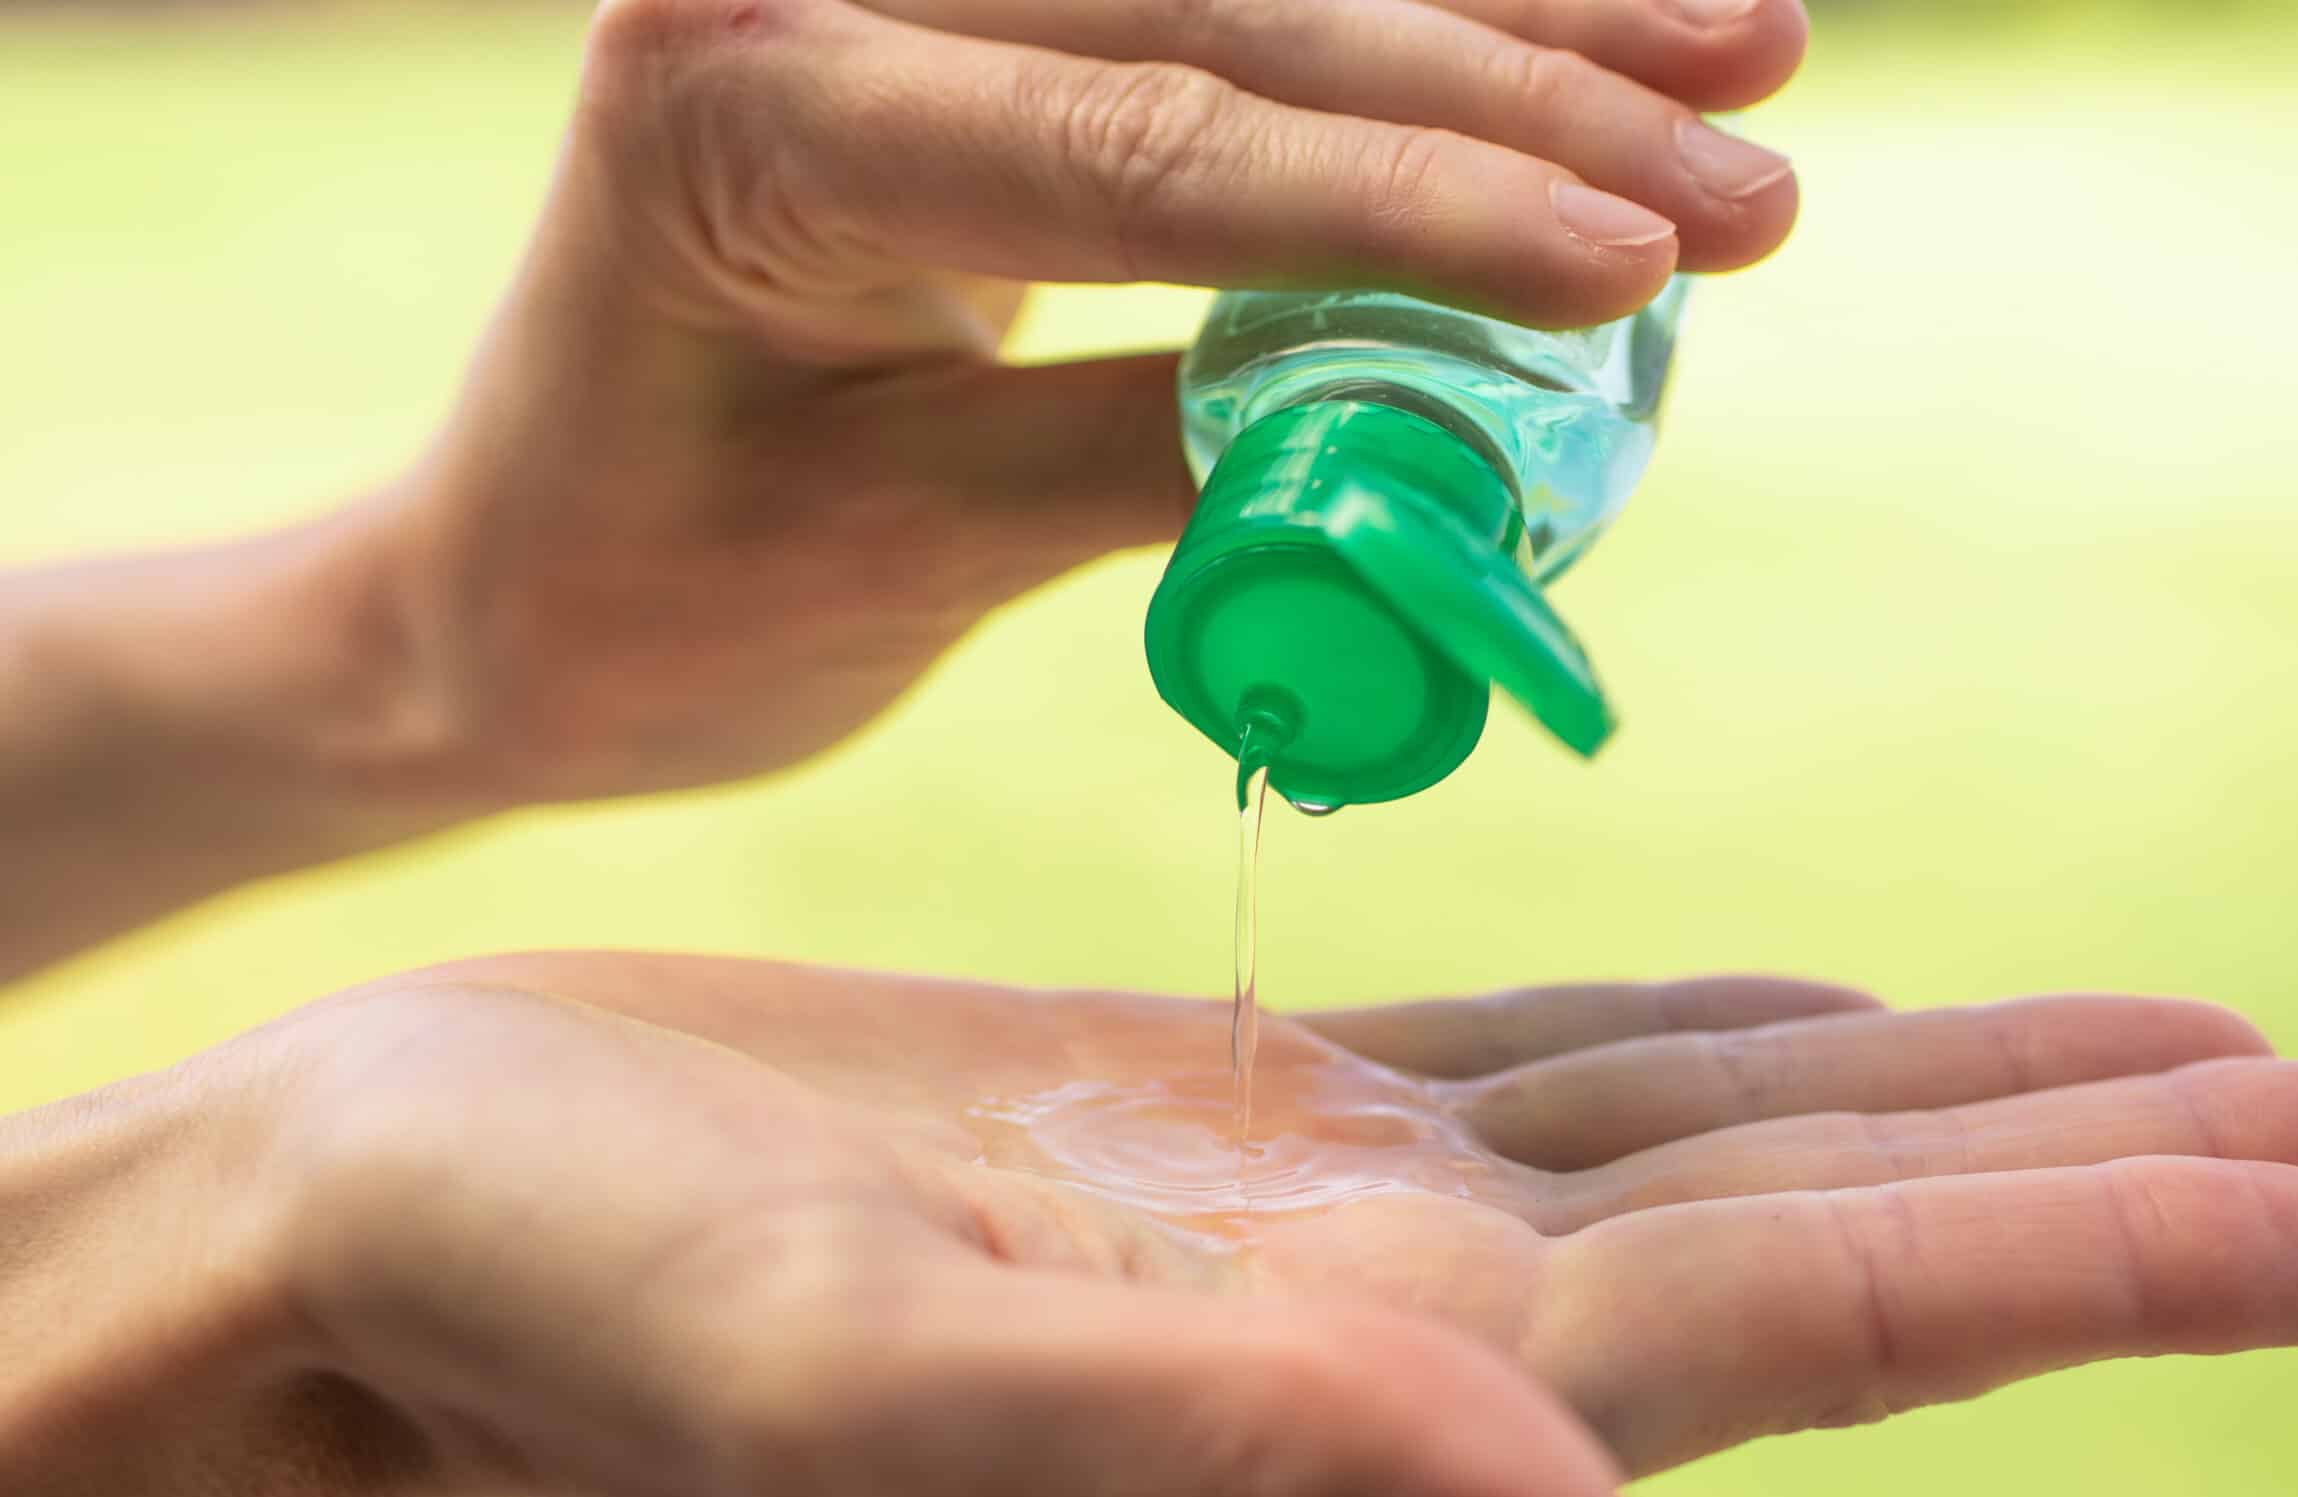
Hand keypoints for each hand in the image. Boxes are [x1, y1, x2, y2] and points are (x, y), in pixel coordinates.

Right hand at [4, 958, 2297, 1496]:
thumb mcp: (874, 1392)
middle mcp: (1387, 1315)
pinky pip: (1551, 1068)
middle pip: (1827, 1238)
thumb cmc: (579, 1299)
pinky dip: (1724, 1041)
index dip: (2076, 1263)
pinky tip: (1830, 1028)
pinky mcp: (1231, 1116)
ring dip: (1968, 1098)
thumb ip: (1232, 1465)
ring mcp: (1325, 1215)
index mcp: (1348, 1387)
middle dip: (2116, 1183)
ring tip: (2206, 1057)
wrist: (427, 1195)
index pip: (1794, 1327)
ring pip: (1724, 1138)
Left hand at [392, 0, 1805, 801]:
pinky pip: (1218, 30)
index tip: (1636, 262)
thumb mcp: (895, 553)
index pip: (1139, 144)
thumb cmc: (648, 601)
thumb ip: (1156, 455)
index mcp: (741, 105)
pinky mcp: (963, 34)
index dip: (1411, 204)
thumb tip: (1453, 417)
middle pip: (1233, 16)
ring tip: (1750, 62)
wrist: (506, 585)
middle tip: (1755, 174)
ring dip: (1515, 30)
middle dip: (1521, 98)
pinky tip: (1588, 41)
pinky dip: (1410, 53)